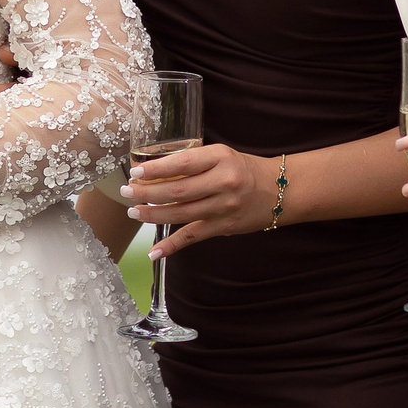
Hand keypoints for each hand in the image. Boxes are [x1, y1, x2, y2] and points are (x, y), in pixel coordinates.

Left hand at [124, 144, 274, 256]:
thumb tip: (154, 173)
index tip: (135, 172)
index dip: (155, 169)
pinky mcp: (225, 227)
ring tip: (134, 212)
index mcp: (220, 157)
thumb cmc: (244, 169)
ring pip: (181, 213)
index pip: (182, 163)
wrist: (281, 190)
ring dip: (153, 214)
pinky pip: (193, 236)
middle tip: (127, 192)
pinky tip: (154, 251)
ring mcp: (224, 206)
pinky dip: (172, 245)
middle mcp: (223, 181)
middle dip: (147, 192)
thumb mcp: (221, 155)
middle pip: (177, 189)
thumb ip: (194, 162)